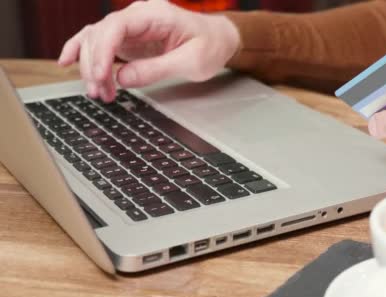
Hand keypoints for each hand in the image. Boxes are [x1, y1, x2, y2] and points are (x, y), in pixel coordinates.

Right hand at [58, 0, 239, 101]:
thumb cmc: (210, 47)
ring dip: (91, 66)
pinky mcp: (129, 39)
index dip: (103, 52)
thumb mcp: (192, 63)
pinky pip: (100, 42)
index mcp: (155, 14)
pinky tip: (66, 62)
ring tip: (97, 93)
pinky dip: (83, 52)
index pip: (116, 26)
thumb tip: (123, 78)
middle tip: (100, 93)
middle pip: (101, 34)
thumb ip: (157, 69)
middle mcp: (138, 16)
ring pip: (96, 39)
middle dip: (95, 65)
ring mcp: (131, 27)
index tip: (100, 77)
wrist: (219, 40)